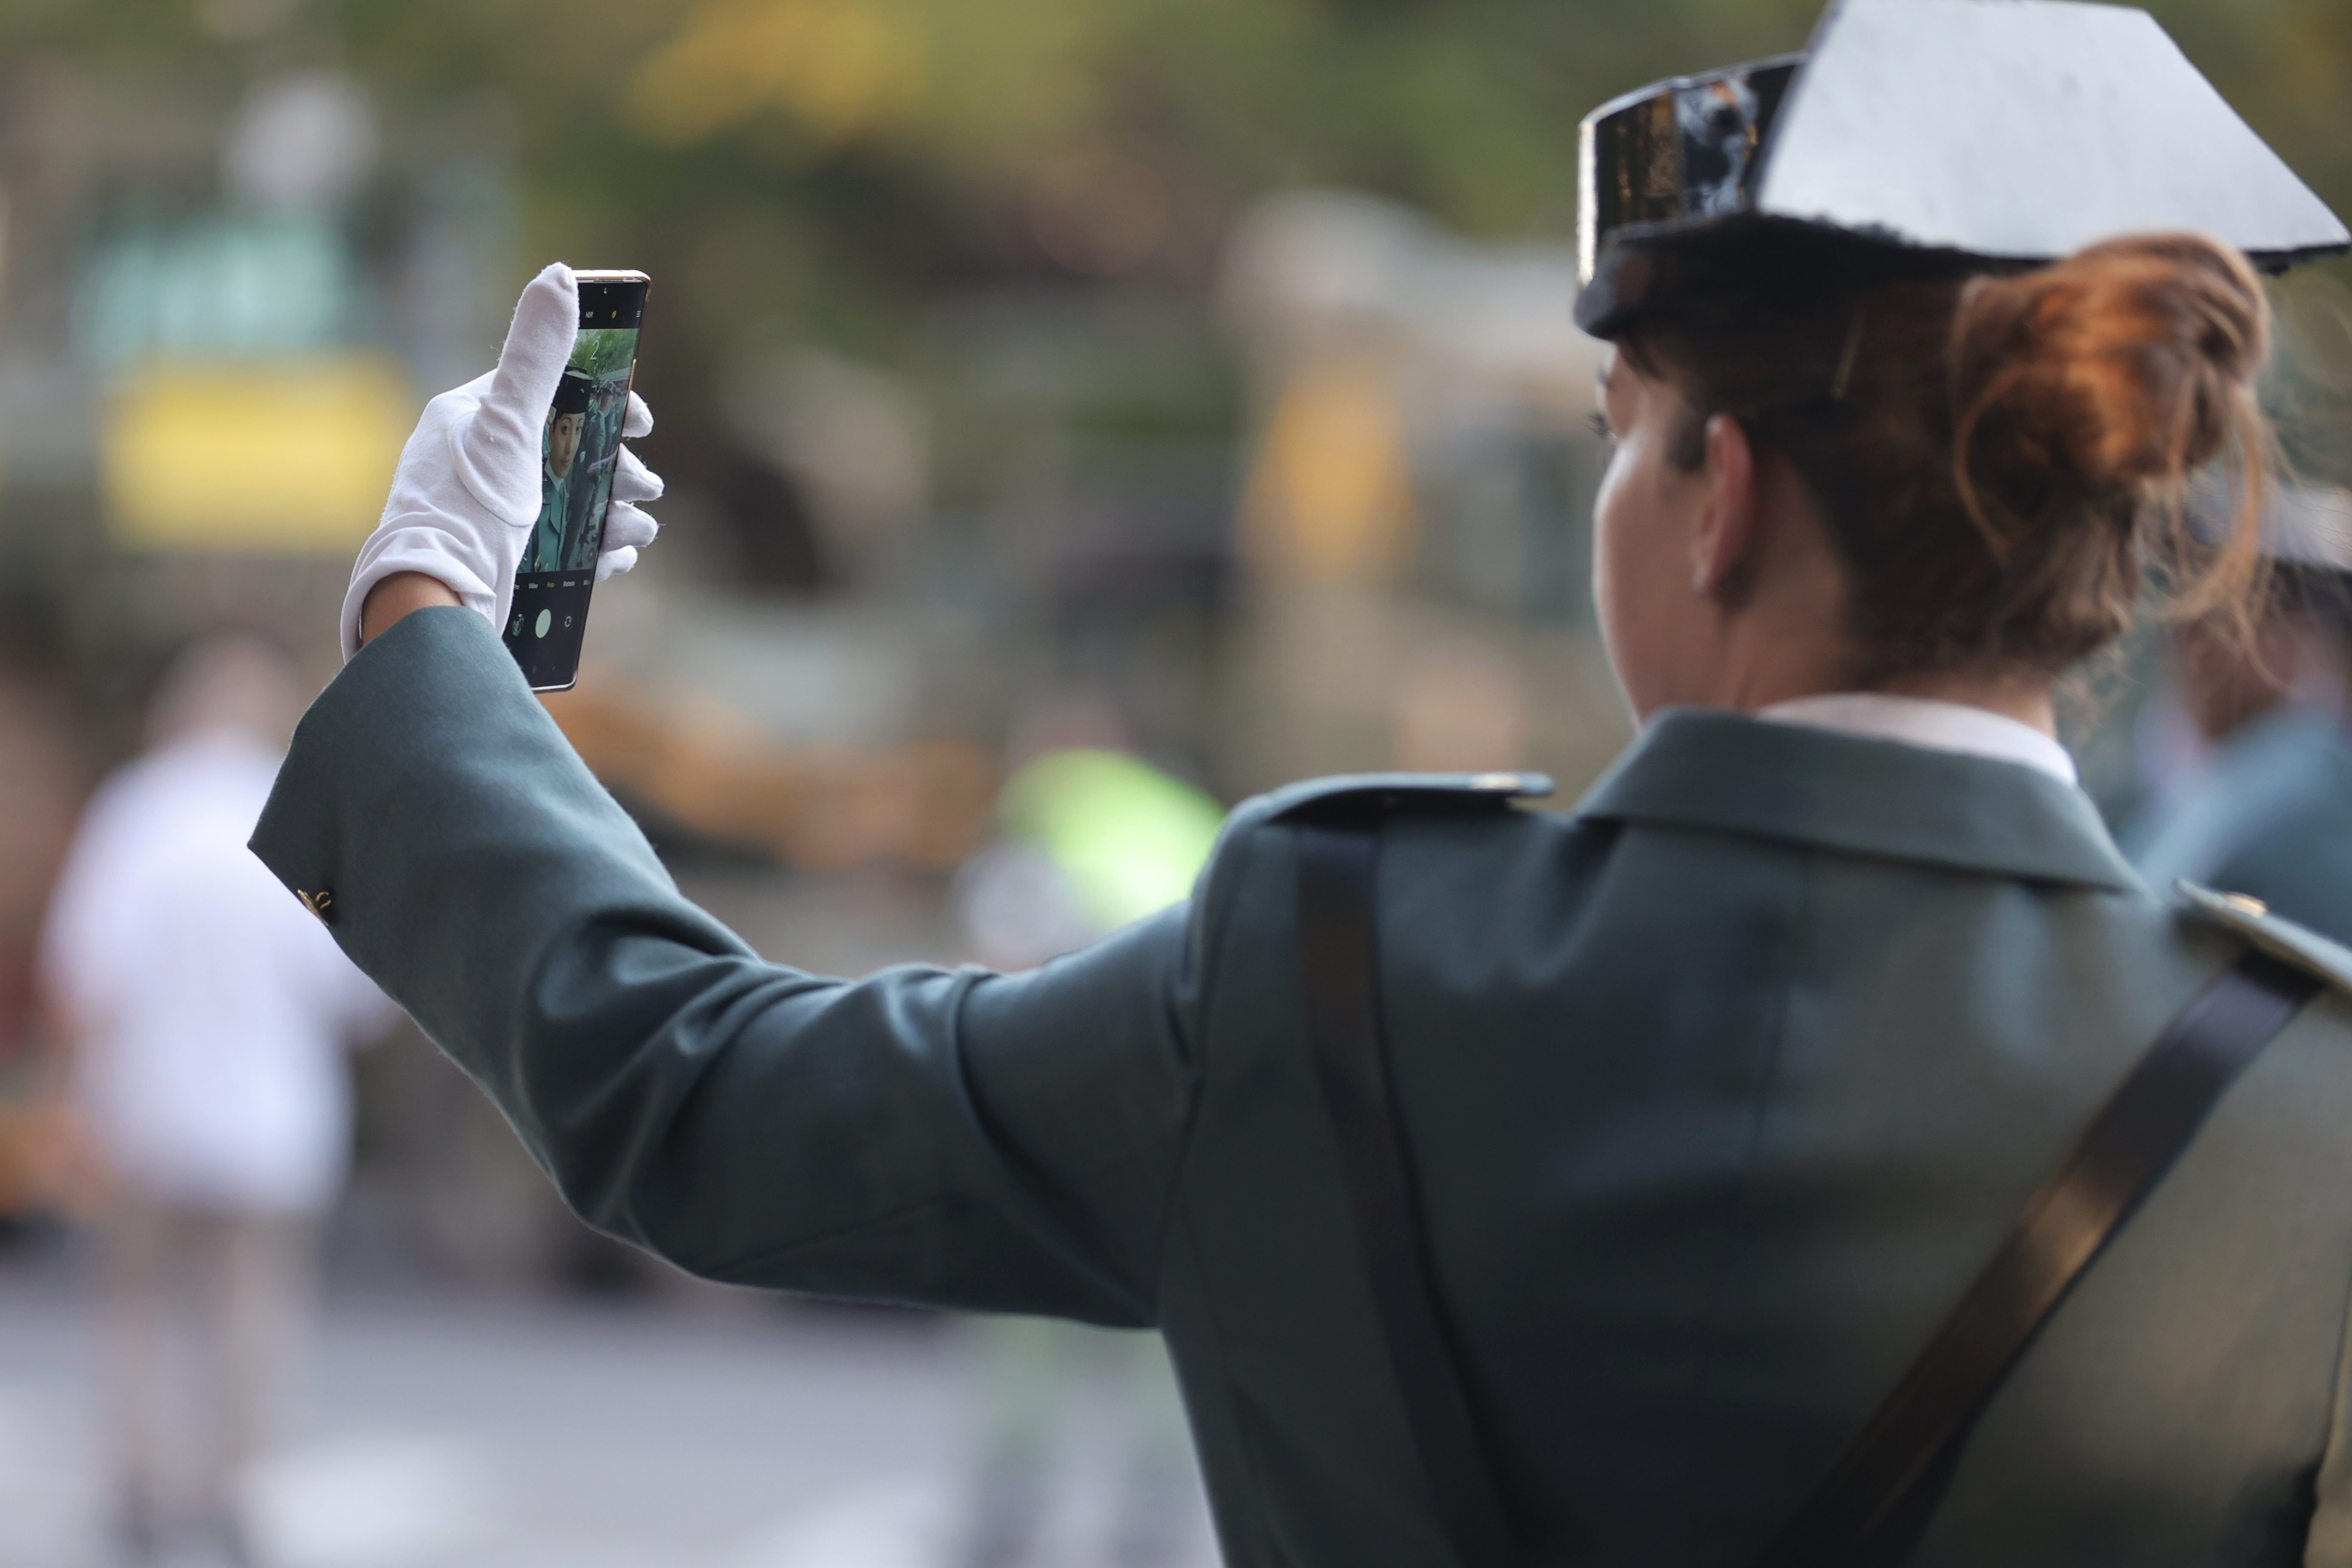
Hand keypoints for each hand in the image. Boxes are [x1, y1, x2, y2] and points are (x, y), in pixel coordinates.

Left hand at [339, 263, 664, 657]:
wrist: (436, 606)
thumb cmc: (468, 511)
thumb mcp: (509, 426)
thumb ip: (536, 355)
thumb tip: (558, 277)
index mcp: (471, 418)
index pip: (549, 391)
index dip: (606, 401)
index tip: (643, 422)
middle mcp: (477, 460)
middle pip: (570, 448)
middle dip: (618, 466)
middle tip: (645, 485)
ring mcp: (490, 511)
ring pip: (572, 498)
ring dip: (616, 510)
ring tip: (638, 529)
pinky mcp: (503, 557)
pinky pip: (562, 544)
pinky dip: (597, 547)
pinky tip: (617, 556)